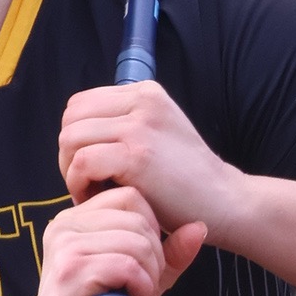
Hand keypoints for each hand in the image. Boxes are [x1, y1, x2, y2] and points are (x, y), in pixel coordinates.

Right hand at [23, 186, 205, 295]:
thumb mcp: (139, 279)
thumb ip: (169, 253)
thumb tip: (199, 226)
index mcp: (75, 218)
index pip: (131, 198)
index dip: (153, 231)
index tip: (144, 265)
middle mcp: (63, 226)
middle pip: (138, 221)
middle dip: (155, 259)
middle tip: (141, 289)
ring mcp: (63, 248)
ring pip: (135, 244)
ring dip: (148, 279)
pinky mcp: (67, 274)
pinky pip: (126, 266)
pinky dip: (140, 290)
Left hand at [57, 80, 246, 238]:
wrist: (226, 202)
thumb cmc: (185, 179)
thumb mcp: (157, 134)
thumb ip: (123, 124)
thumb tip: (73, 131)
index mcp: (145, 93)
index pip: (80, 104)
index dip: (76, 138)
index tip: (89, 167)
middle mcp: (142, 101)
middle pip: (71, 119)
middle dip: (69, 154)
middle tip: (87, 183)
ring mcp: (140, 126)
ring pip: (70, 138)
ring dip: (71, 171)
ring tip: (93, 192)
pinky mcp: (138, 155)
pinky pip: (82, 161)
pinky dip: (79, 184)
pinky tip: (97, 198)